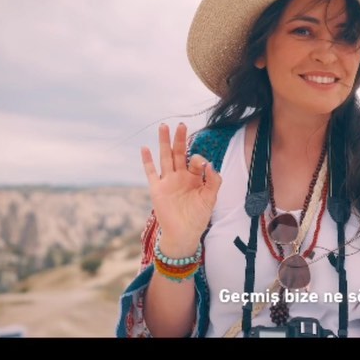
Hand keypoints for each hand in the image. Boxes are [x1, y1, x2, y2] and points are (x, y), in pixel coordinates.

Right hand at [141, 122, 221, 253]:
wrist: (184, 234)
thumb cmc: (198, 217)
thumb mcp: (211, 198)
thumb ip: (213, 180)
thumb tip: (209, 163)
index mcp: (195, 177)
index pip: (195, 160)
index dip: (198, 159)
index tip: (203, 165)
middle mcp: (180, 176)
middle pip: (179, 152)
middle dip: (180, 139)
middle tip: (181, 124)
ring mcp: (168, 181)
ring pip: (165, 157)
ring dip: (164, 142)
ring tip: (164, 126)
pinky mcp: (157, 189)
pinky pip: (151, 172)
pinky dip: (147, 160)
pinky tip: (145, 148)